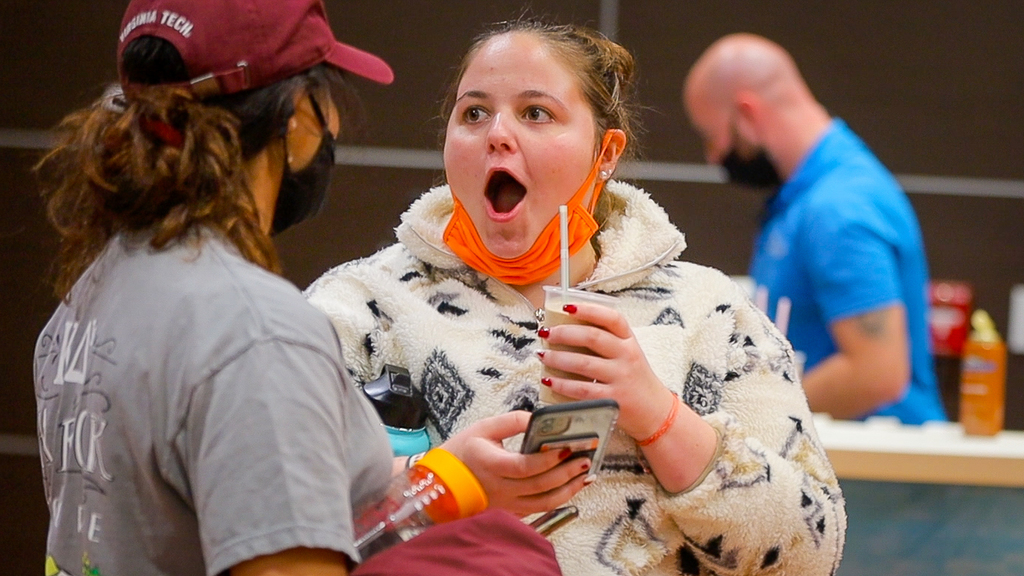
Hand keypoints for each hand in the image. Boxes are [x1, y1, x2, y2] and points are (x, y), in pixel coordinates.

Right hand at [439, 411, 591, 515]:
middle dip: (567, 472)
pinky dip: (560, 498)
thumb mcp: (484, 427)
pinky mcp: (511, 511)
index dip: (549, 459)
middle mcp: (500, 488)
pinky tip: (573, 486)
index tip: (567, 447)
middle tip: (586, 458)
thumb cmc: (463, 451)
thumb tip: (541, 418)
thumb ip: (513, 420)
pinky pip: (540, 508)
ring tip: (586, 474)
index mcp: (491, 464)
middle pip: (540, 485)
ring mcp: (506, 504)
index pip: (525, 466)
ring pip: (544, 502)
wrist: (442, 482)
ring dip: (569, 489)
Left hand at [537, 302, 675, 439]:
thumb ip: (606, 341)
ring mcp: (620, 378)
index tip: (566, 306)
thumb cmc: (635, 379)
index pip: (611, 318)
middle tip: (546, 333)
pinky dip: (561, 384)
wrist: (655, 411)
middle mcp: (627, 356)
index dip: (588, 309)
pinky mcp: (612, 400)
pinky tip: (549, 380)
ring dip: (557, 358)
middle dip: (564, 333)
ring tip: (543, 355)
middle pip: (592, 337)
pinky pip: (581, 389)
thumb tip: (567, 330)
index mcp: (629, 340)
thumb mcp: (628, 354)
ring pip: (583, 363)